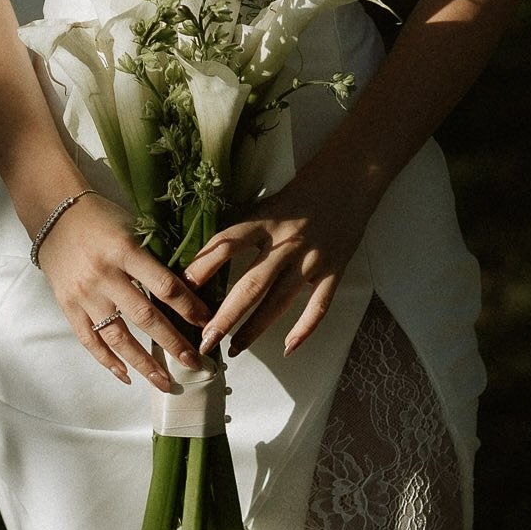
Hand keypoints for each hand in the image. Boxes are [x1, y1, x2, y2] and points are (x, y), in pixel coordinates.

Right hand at [36, 193, 210, 390]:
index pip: (163, 285)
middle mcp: (104, 275)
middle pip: (145, 317)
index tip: (206, 321)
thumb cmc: (102, 218)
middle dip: (173, 343)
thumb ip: (154, 256)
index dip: (188, 306)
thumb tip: (188, 287)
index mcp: (124, 250)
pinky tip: (126, 377)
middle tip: (194, 362)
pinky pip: (90, 340)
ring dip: (143, 364)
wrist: (54, 215)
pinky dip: (108, 361)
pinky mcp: (69, 306)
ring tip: (165, 382)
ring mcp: (84, 294)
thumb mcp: (132, 227)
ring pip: (118, 337)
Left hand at [185, 171, 371, 359]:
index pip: (227, 244)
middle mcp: (286, 243)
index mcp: (265, 220)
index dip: (203, 266)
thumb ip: (241, 229)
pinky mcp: (334, 271)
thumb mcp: (265, 204)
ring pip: (280, 302)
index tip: (182, 288)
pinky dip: (304, 329)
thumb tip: (203, 257)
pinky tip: (288, 347)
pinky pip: (318, 307)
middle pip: (252, 285)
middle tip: (205, 340)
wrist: (348, 179)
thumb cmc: (299, 194)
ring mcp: (311, 260)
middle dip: (226, 316)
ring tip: (234, 349)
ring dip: (255, 329)